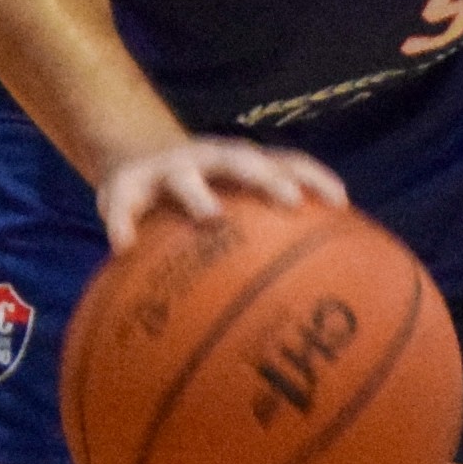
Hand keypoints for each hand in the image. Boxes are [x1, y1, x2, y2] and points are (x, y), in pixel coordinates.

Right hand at [90, 133, 350, 254]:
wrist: (133, 162)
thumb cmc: (198, 202)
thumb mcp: (229, 212)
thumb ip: (262, 245)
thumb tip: (304, 305)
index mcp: (241, 165)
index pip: (286, 162)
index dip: (315, 177)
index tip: (341, 202)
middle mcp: (208, 159)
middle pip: (243, 160)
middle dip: (268, 177)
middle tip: (288, 201)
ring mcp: (167, 167)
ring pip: (185, 176)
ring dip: (200, 193)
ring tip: (211, 215)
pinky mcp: (124, 182)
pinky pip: (121, 204)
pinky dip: (122, 222)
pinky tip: (123, 248)